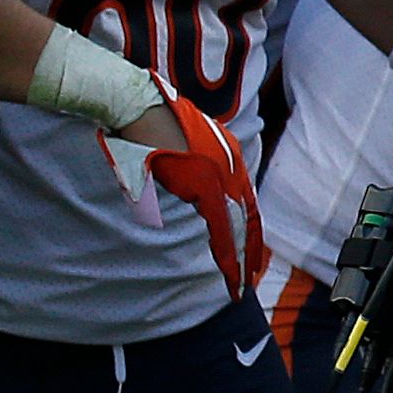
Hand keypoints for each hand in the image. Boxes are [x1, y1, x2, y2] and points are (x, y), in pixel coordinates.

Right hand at [101, 86, 263, 296]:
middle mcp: (233, 168)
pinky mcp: (206, 185)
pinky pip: (222, 226)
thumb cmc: (151, 124)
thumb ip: (194, 170)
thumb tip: (193, 190)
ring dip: (241, 258)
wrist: (139, 108)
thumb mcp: (182, 147)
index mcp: (230, 159)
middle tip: (253, 278)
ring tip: (241, 284)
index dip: (249, 230)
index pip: (245, 203)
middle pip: (249, 217)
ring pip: (239, 227)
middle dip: (252, 250)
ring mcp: (222, 176)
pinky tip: (229, 269)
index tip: (252, 253)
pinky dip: (226, 250)